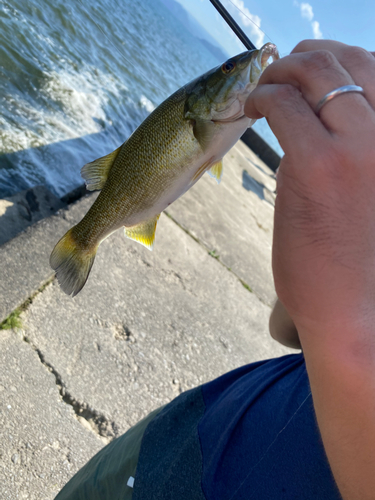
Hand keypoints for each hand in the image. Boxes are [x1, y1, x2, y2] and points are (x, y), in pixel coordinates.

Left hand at [245, 40, 374, 334]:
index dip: (335, 59)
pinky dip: (262, 96)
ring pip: (316, 73)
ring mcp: (359, 146)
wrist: (352, 307)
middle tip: (279, 71)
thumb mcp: (365, 193)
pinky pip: (283, 105)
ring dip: (281, 72)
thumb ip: (347, 150)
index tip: (307, 67)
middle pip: (347, 61)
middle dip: (305, 57)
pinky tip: (251, 108)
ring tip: (263, 89)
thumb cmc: (354, 257)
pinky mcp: (318, 165)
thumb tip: (307, 120)